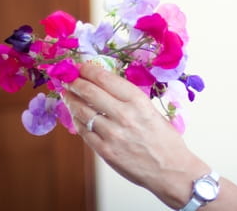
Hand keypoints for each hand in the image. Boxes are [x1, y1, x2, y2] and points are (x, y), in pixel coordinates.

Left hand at [63, 63, 209, 208]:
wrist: (170, 170)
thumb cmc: (165, 140)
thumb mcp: (151, 111)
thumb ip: (129, 100)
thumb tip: (105, 87)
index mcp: (138, 101)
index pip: (106, 79)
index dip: (89, 70)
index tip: (81, 66)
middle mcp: (124, 115)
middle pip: (90, 92)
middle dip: (75, 82)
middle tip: (68, 78)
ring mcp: (113, 134)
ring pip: (82, 111)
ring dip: (71, 100)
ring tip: (66, 94)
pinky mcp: (105, 151)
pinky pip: (84, 131)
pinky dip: (77, 120)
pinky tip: (75, 115)